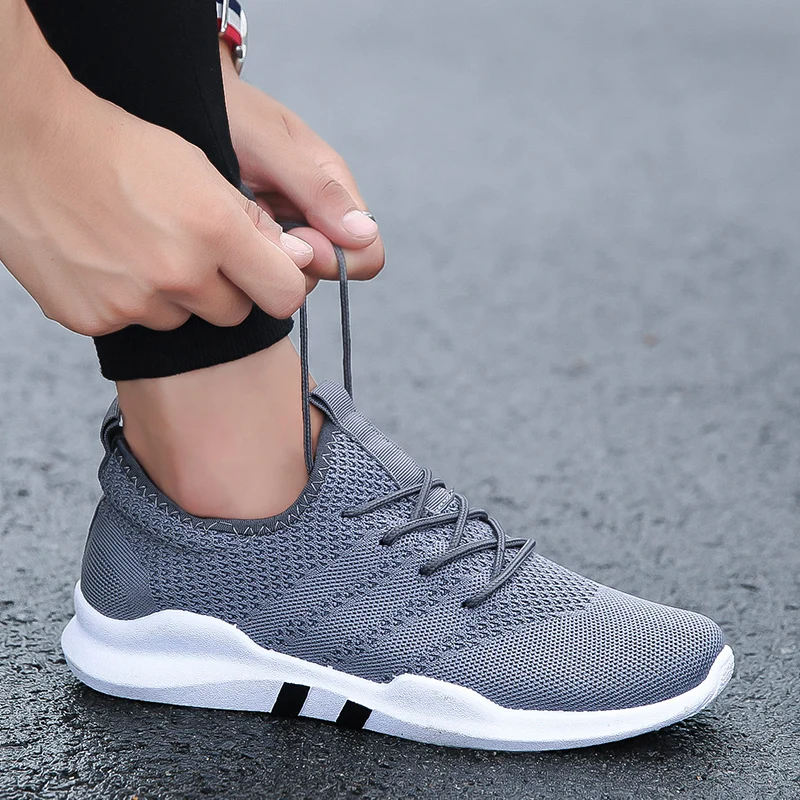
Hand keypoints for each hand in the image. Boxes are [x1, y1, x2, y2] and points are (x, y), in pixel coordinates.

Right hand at [0, 3, 312, 336]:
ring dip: (174, 297)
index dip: (279, 285)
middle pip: (234, 313)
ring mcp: (133, 302)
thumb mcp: (202, 170)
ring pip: (183, 320)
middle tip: (190, 250)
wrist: (25, 145)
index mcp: (216, 230)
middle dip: (224, 289)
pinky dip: (127, 302)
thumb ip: (254, 224)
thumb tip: (299, 262)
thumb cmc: (121, 149)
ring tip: (139, 248)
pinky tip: (106, 262)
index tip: (267, 276)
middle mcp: (179, 273)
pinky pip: (134, 325)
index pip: (285, 295)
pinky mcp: (94, 318)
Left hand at [221, 45, 384, 291]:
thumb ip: (318, 190)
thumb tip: (364, 234)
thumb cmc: (228, 110)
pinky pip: (267, 267)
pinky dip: (249, 257)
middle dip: (301, 262)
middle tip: (260, 230)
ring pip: (299, 274)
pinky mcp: (260, 239)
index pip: (366, 253)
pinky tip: (229, 231)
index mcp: (335, 188)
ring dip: (271, 260)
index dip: (337, 259)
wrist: (185, 102)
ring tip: (239, 222)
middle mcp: (318, 214)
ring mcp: (288, 229)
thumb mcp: (272, 144)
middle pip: (333, 270)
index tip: (297, 239)